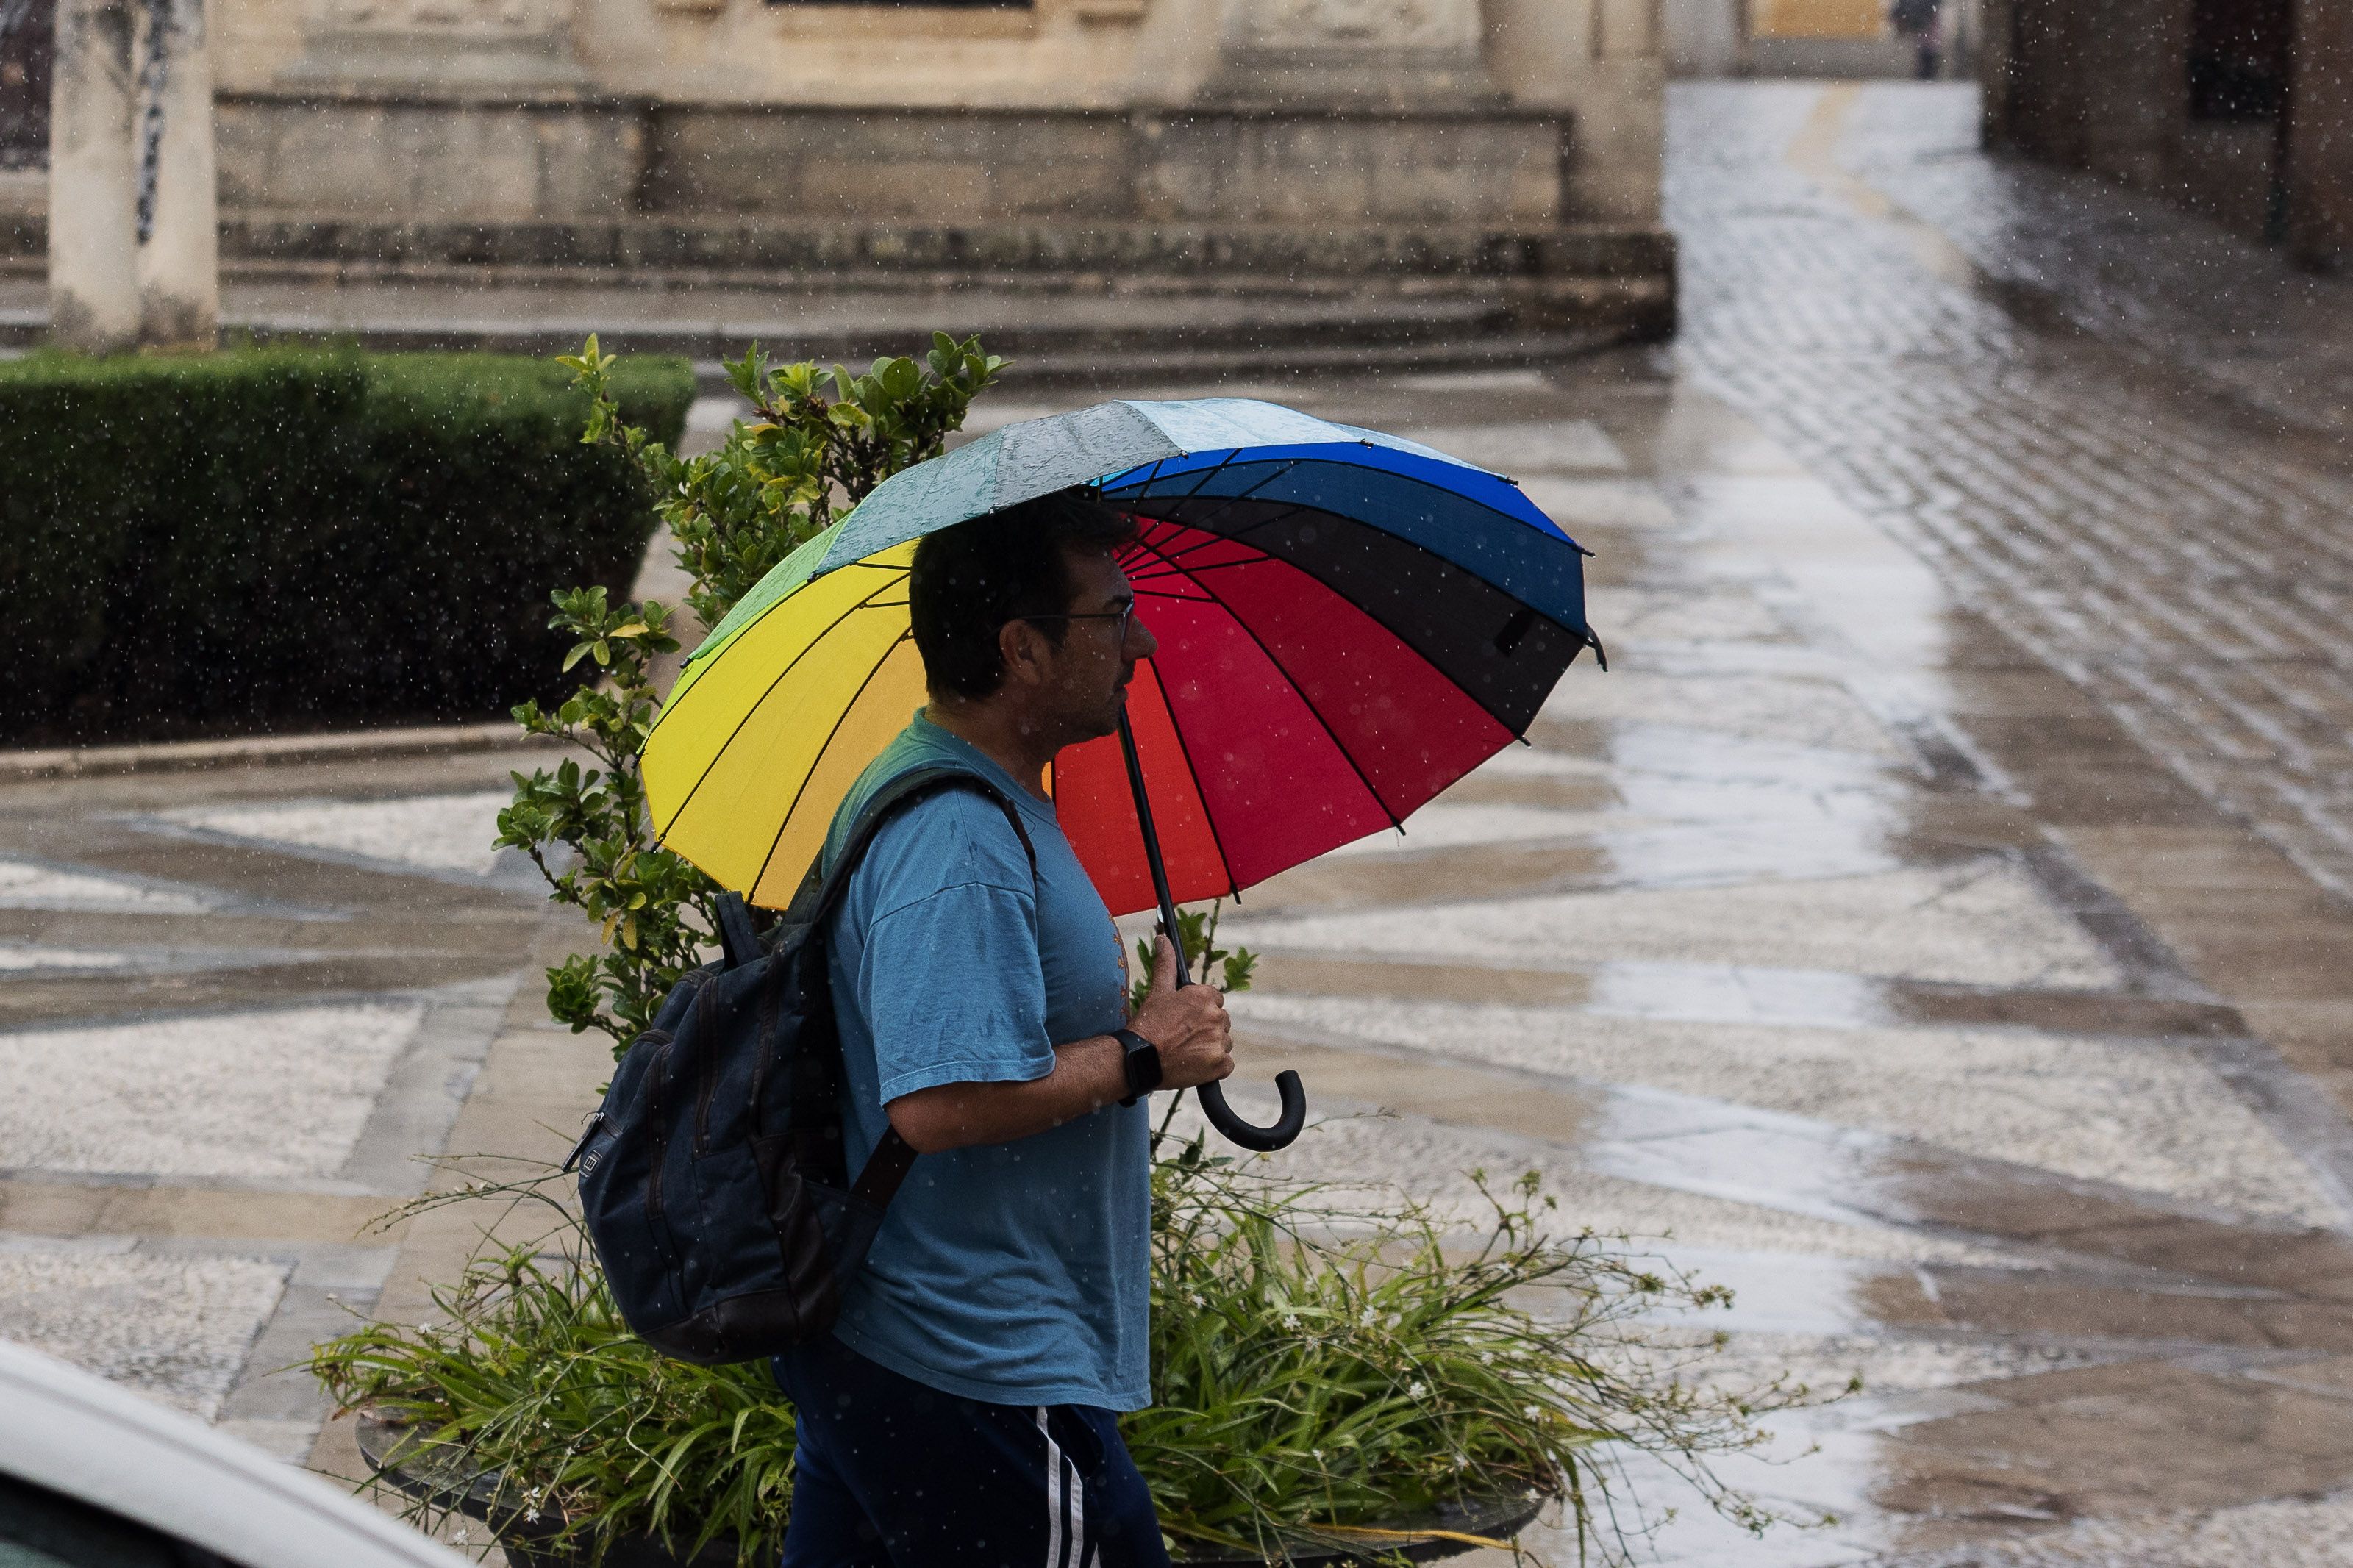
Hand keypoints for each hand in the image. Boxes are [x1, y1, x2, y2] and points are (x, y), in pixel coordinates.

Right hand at [1131, 934, 1233, 1091]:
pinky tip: (1194, 1065)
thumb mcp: (1158, 991)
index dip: (1200, 1010)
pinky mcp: (1220, 1065)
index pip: (1215, 1000)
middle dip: (1206, 1029)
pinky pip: (1225, 1064)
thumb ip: (1165, 964)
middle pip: (1221, 1022)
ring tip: (1186, 1052)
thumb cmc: (1148, 1025)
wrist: (1140, 1060)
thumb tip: (1163, 939)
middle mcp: (1216, 1017)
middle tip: (1183, 1037)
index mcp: (1204, 997)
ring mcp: (1219, 1042)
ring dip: (1210, 1048)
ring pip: (1223, 1043)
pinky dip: (1213, 1067)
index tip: (1185, 1020)